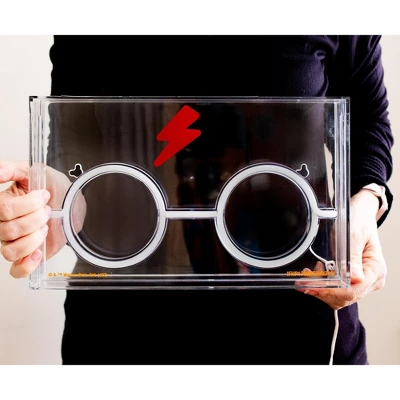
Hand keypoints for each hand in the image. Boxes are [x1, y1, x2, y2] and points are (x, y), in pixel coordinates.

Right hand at [0, 161, 85, 277]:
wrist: (70, 203)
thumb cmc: (52, 188)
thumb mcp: (36, 171)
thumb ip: (13, 169)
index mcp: (2, 204)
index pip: (4, 210)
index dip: (28, 204)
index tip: (44, 195)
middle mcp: (3, 225)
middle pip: (9, 230)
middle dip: (36, 218)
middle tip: (48, 210)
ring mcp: (13, 242)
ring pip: (10, 251)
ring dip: (33, 239)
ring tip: (45, 228)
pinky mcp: (27, 256)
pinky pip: (16, 271)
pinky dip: (27, 265)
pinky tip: (38, 253)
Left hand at [296, 189, 386, 309]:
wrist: (359, 215)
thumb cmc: (358, 222)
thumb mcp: (353, 235)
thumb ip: (352, 257)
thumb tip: (355, 279)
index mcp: (375, 269)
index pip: (353, 290)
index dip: (331, 291)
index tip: (313, 287)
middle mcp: (370, 280)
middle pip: (345, 297)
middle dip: (322, 292)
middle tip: (303, 282)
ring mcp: (361, 282)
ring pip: (339, 298)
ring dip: (321, 290)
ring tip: (308, 276)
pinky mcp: (351, 281)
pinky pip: (336, 291)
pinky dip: (322, 287)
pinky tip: (313, 275)